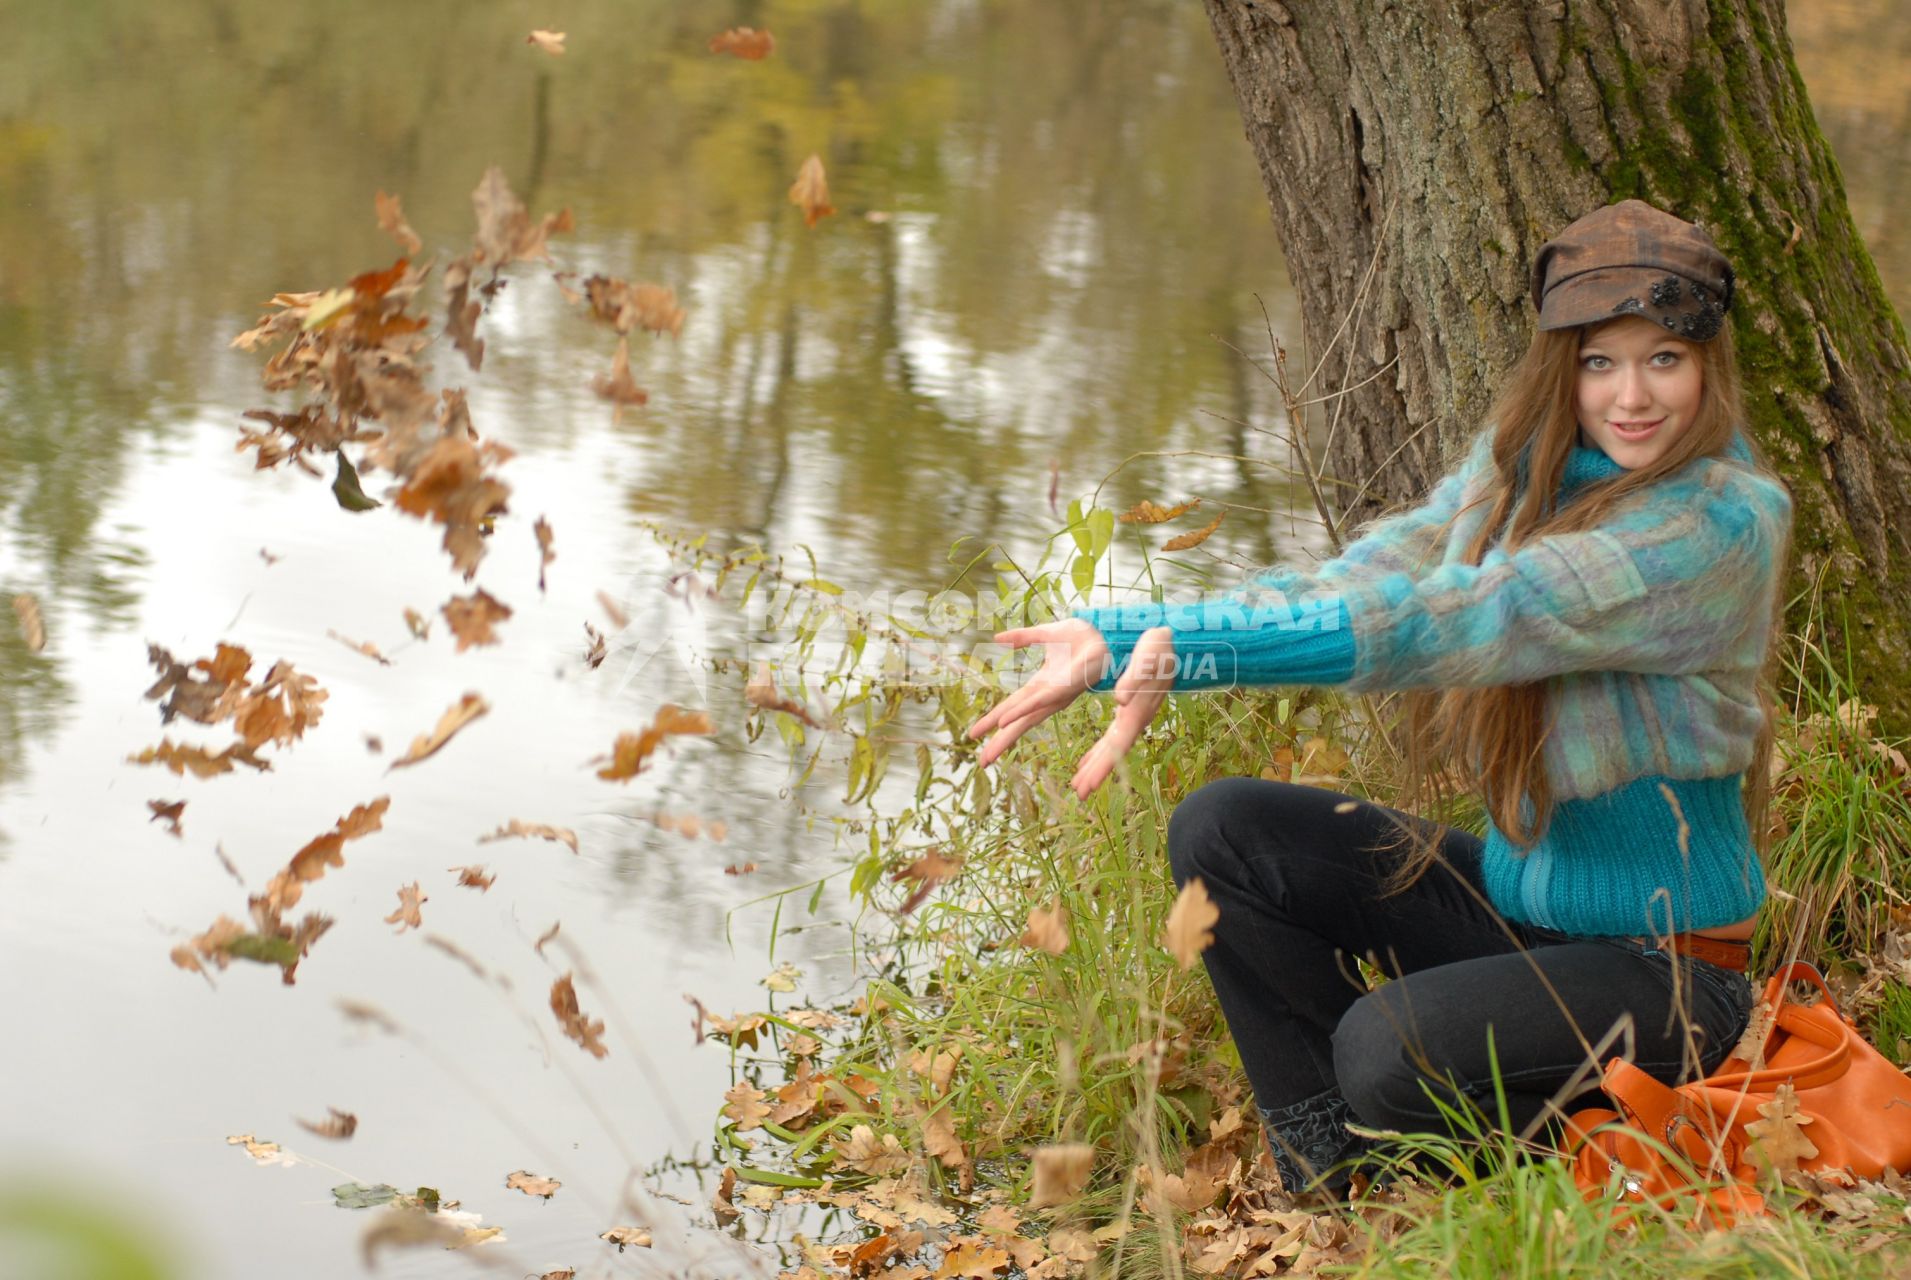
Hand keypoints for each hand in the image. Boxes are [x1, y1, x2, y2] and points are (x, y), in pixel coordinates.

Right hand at [966, 618, 1110, 768]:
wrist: (1103, 631)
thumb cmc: (1081, 637)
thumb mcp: (1044, 634)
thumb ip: (1022, 637)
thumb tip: (997, 639)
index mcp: (1041, 686)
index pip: (1011, 707)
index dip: (993, 720)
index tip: (974, 734)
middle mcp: (1046, 696)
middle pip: (1017, 723)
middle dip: (999, 742)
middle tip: (982, 761)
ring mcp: (1055, 694)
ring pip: (1025, 718)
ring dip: (1006, 734)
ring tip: (990, 751)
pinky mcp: (1064, 688)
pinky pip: (1038, 701)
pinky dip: (1020, 712)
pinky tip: (1004, 722)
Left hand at [1069, 625, 1174, 798]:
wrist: (1175, 640)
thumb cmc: (1159, 647)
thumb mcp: (1146, 658)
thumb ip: (1133, 679)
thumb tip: (1119, 700)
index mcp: (1137, 711)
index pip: (1117, 745)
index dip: (1103, 766)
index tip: (1089, 784)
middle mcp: (1137, 718)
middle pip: (1114, 752)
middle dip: (1096, 772)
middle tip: (1078, 793)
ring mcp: (1135, 715)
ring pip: (1112, 747)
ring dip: (1096, 765)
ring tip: (1079, 784)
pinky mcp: (1131, 708)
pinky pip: (1113, 736)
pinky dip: (1100, 750)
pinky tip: (1088, 759)